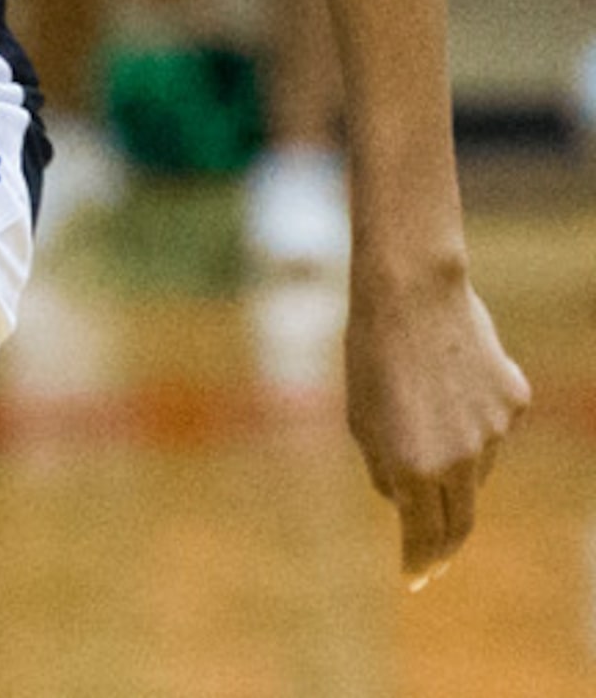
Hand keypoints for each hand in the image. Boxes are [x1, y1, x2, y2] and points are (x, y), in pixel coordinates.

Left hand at [344, 263, 529, 586]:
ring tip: (419, 411)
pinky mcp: (513, 402)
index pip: (423, 533)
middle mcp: (461, 458)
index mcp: (414, 466)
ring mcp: (494, 432)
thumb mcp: (360, 417)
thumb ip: (383, 467)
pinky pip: (490, 426)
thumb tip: (404, 500)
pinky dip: (470, 417)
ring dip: (450, 462)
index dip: (420, 560)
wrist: (410, 293)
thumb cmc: (371, 353)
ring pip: (474, 468)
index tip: (415, 579)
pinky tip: (448, 378)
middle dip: (443, 541)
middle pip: (460, 518)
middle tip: (430, 555)